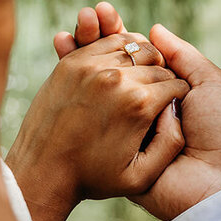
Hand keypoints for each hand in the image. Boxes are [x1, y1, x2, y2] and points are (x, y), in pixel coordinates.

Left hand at [7, 33, 189, 220]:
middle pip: (158, 64)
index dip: (178, 96)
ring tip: (141, 78)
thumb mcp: (141, 176)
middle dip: (163, 78)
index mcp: (139, 105)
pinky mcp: (73, 61)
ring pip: (135, 46)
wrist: (41, 171)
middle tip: (157, 94)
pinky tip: (122, 66)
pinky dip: (121, 49)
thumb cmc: (93, 178)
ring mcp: (92, 65)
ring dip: (144, 60)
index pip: (176, 85)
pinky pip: (108, 42)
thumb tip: (177, 109)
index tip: (171, 106)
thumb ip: (172, 144)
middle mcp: (118, 79)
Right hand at [52, 3, 220, 220]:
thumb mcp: (211, 84)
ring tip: (71, 30)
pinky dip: (76, 88)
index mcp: (167, 91)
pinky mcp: (116, 149)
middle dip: (97, 39)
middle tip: (86, 15)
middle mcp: (145, 107)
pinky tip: (63, 53)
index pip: (137, 56)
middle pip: (115, 68)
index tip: (103, 12)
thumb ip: (183, 57)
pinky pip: (95, 117)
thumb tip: (154, 29)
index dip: (120, 34)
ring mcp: (127, 128)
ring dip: (82, 55)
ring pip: (99, 89)